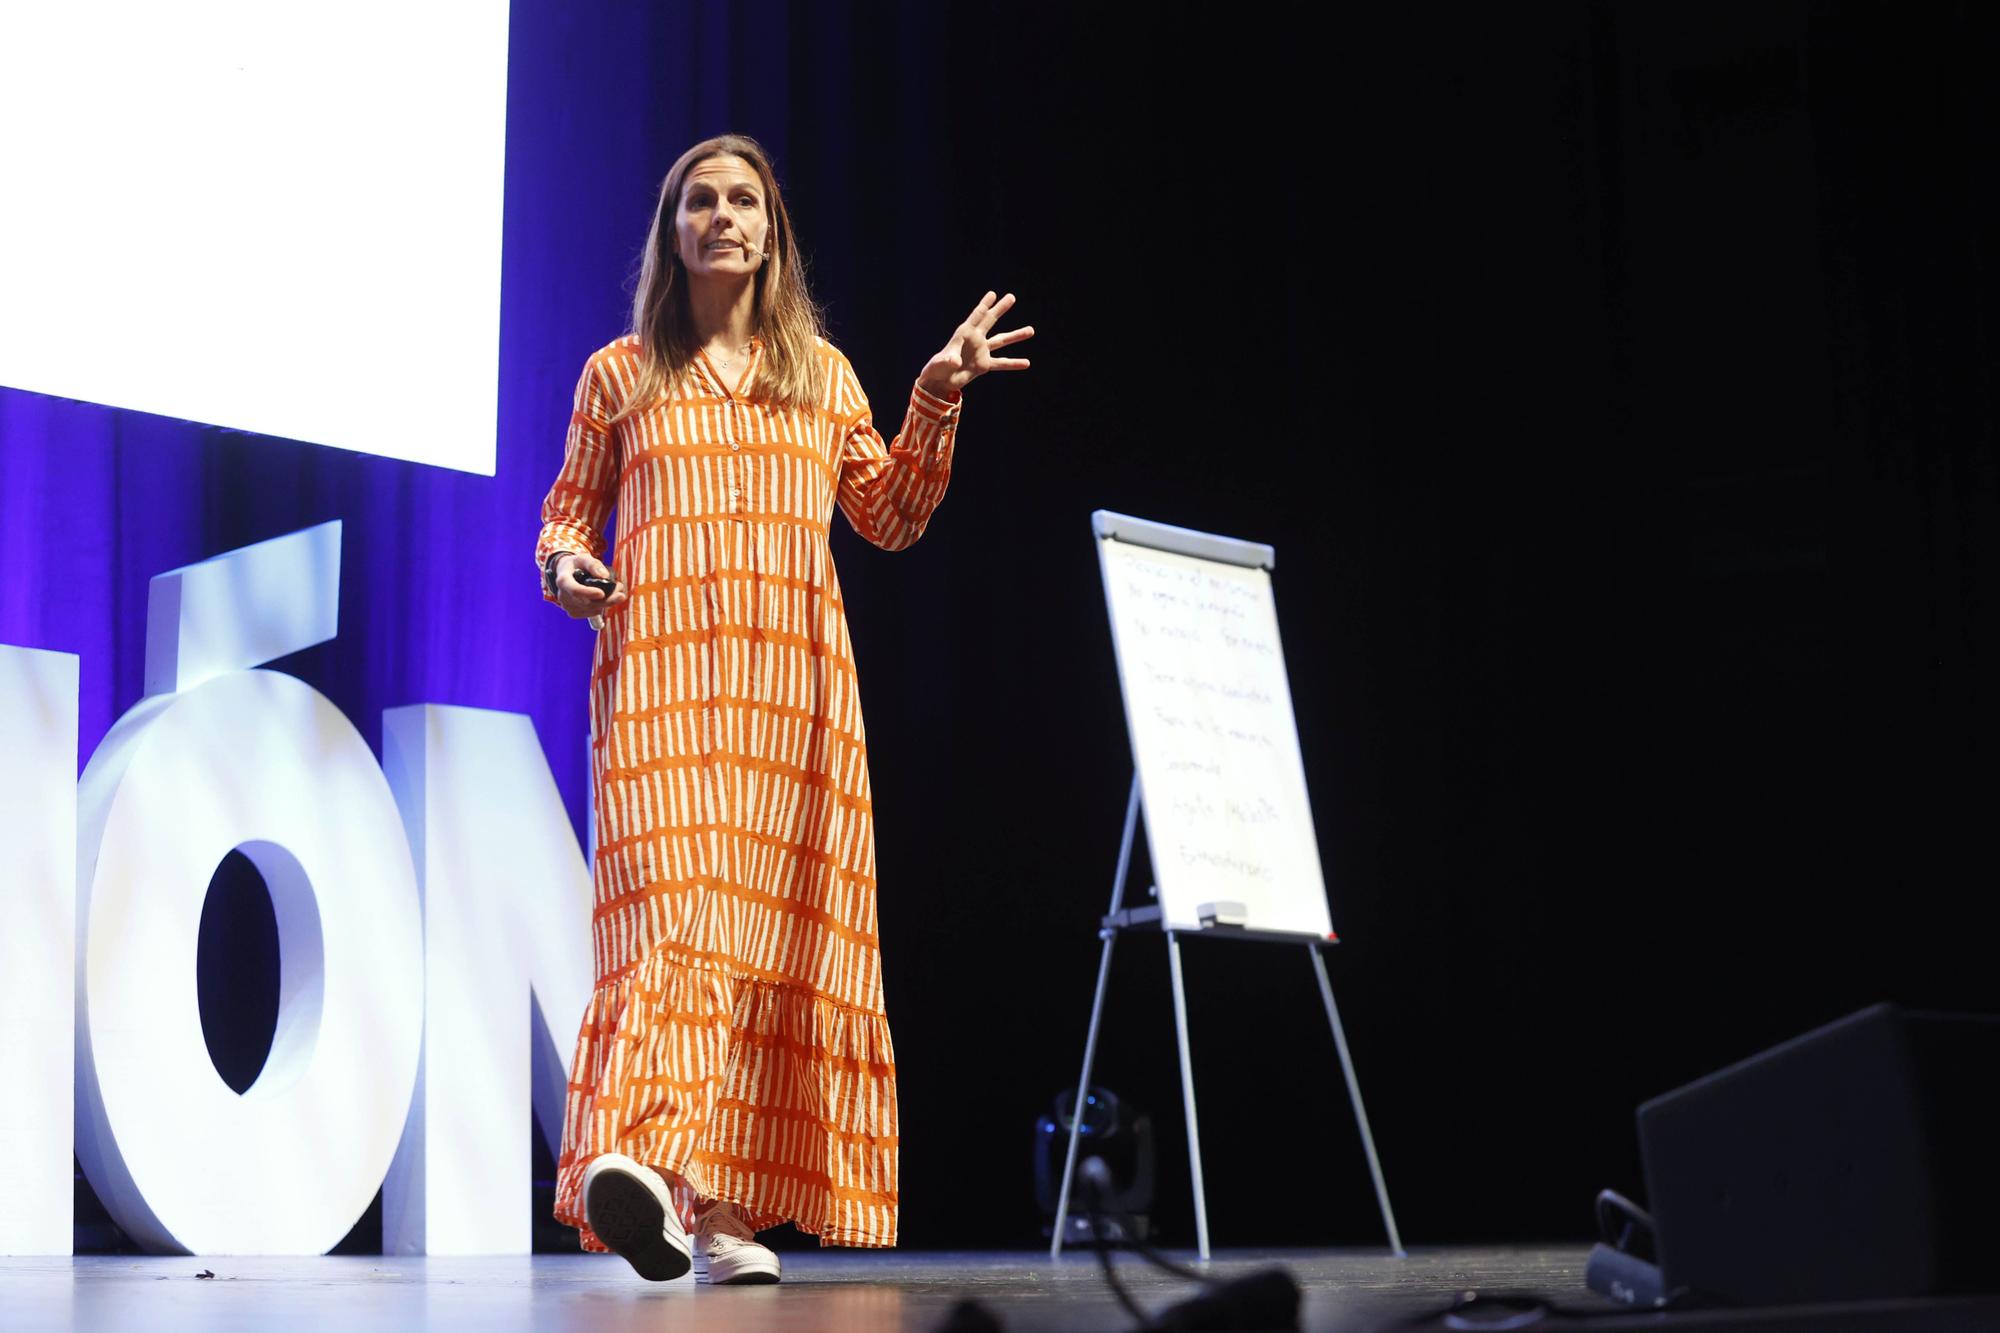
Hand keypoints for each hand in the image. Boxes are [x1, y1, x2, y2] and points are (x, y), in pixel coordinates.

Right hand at [553, 552, 627, 619]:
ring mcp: (568, 606)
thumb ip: (594, 565)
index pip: (575, 590)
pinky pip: (592, 613)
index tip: (602, 593)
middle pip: (587, 603)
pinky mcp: (574, 613)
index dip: (588, 593)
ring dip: (608, 603)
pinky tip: (609, 598)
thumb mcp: (584, 558)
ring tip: (617, 591)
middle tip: (621, 594)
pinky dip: (602, 607)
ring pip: (591, 610)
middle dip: (607, 599)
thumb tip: (605, 576)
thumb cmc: (576, 565)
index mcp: (563, 581)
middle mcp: (563, 596)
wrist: (567, 573)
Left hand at [917, 291, 1032, 397]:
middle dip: (1000, 309)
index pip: (976, 317)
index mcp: (963, 334)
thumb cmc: (936, 368)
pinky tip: (1026, 363)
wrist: (940, 381)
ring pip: (1001, 340)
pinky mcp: (984, 365)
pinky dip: (1014, 363)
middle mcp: (975, 339)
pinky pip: (1001, 363)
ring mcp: (981, 351)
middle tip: (1011, 297)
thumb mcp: (940, 363)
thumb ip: (948, 360)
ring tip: (1031, 330)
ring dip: (1015, 335)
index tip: (993, 294)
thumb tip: (955, 362)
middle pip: (990, 321)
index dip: (984, 305)